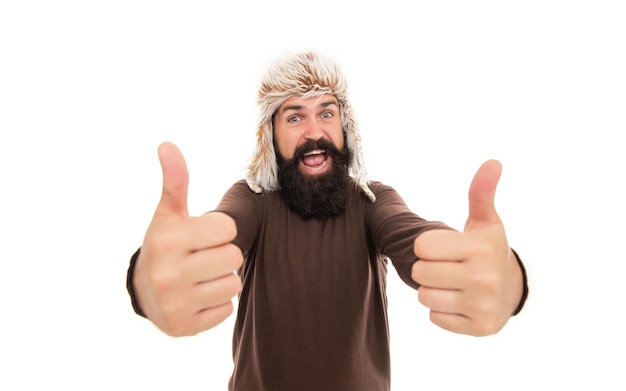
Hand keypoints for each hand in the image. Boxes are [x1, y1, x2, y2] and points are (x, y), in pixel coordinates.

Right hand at [133, 142, 242, 336]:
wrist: (144, 292)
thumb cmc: (164, 245)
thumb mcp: (168, 214)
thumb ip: (175, 181)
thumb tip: (167, 144)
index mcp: (167, 240)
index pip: (228, 228)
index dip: (220, 230)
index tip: (203, 235)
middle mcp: (167, 273)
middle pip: (234, 257)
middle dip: (224, 255)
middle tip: (204, 257)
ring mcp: (175, 303)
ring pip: (233, 284)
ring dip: (223, 280)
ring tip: (201, 277)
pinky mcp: (184, 326)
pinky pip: (226, 310)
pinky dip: (217, 304)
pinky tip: (197, 297)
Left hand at [411, 160, 522, 335]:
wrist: (511, 291)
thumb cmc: (489, 250)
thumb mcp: (486, 222)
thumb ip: (481, 193)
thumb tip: (492, 162)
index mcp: (480, 248)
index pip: (422, 246)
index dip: (428, 246)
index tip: (444, 247)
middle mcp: (483, 278)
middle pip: (420, 272)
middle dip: (429, 268)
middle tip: (447, 266)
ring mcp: (482, 305)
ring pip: (424, 296)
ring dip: (433, 290)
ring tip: (452, 284)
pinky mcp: (478, 327)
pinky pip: (435, 318)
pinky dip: (442, 311)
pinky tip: (459, 301)